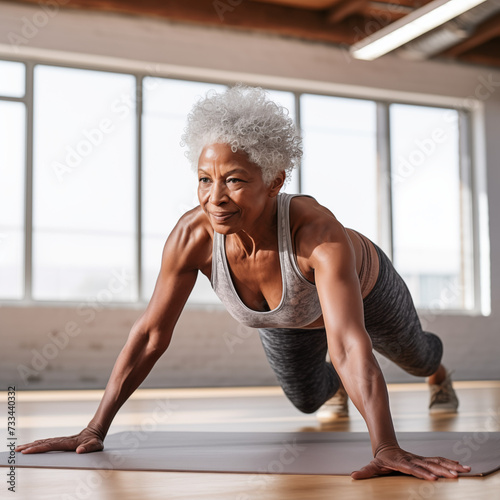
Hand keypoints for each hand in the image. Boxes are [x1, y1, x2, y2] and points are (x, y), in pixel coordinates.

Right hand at [14, 425, 103, 454]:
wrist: (95, 432)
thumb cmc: (95, 441)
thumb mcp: (96, 445)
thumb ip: (89, 448)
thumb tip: (80, 450)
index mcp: (68, 443)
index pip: (51, 446)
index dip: (39, 448)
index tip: (27, 451)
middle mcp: (63, 440)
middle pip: (44, 443)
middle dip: (30, 447)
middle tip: (17, 450)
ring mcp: (61, 440)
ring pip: (44, 442)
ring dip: (32, 445)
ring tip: (19, 448)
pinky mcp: (61, 441)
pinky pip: (47, 442)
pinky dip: (38, 443)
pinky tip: (32, 445)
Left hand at [351, 445, 470, 479]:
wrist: (386, 447)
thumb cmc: (380, 460)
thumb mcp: (372, 466)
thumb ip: (365, 472)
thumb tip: (353, 477)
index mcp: (402, 463)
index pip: (413, 469)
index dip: (422, 473)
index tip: (433, 478)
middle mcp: (413, 460)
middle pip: (429, 465)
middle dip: (442, 470)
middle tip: (456, 475)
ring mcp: (420, 459)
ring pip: (437, 461)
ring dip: (451, 466)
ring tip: (465, 469)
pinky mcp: (424, 460)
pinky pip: (439, 461)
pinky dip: (450, 463)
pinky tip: (461, 466)